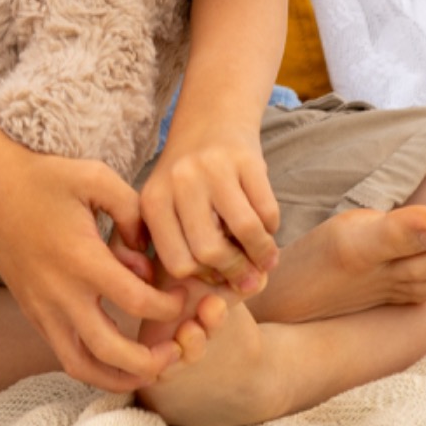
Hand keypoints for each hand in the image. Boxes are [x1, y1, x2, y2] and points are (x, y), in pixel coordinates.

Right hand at [0, 147, 188, 392]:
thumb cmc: (45, 180)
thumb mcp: (96, 178)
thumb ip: (132, 212)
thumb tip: (147, 254)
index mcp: (81, 258)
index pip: (136, 301)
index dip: (168, 306)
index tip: (181, 295)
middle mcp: (60, 293)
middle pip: (110, 349)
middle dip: (150, 360)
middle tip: (176, 350)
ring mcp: (43, 310)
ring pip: (83, 366)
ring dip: (120, 377)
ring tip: (151, 371)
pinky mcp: (35, 316)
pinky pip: (66, 356)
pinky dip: (95, 368)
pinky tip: (119, 361)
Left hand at [139, 126, 280, 293]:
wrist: (211, 120)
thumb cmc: (186, 180)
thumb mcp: (162, 208)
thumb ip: (169, 251)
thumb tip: (197, 305)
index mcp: (153, 201)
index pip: (179, 263)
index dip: (203, 278)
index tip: (216, 277)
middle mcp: (179, 181)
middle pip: (210, 251)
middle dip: (234, 272)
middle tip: (248, 278)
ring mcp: (213, 168)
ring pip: (245, 232)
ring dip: (262, 255)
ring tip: (266, 261)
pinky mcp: (246, 159)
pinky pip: (267, 211)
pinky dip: (272, 229)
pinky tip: (267, 230)